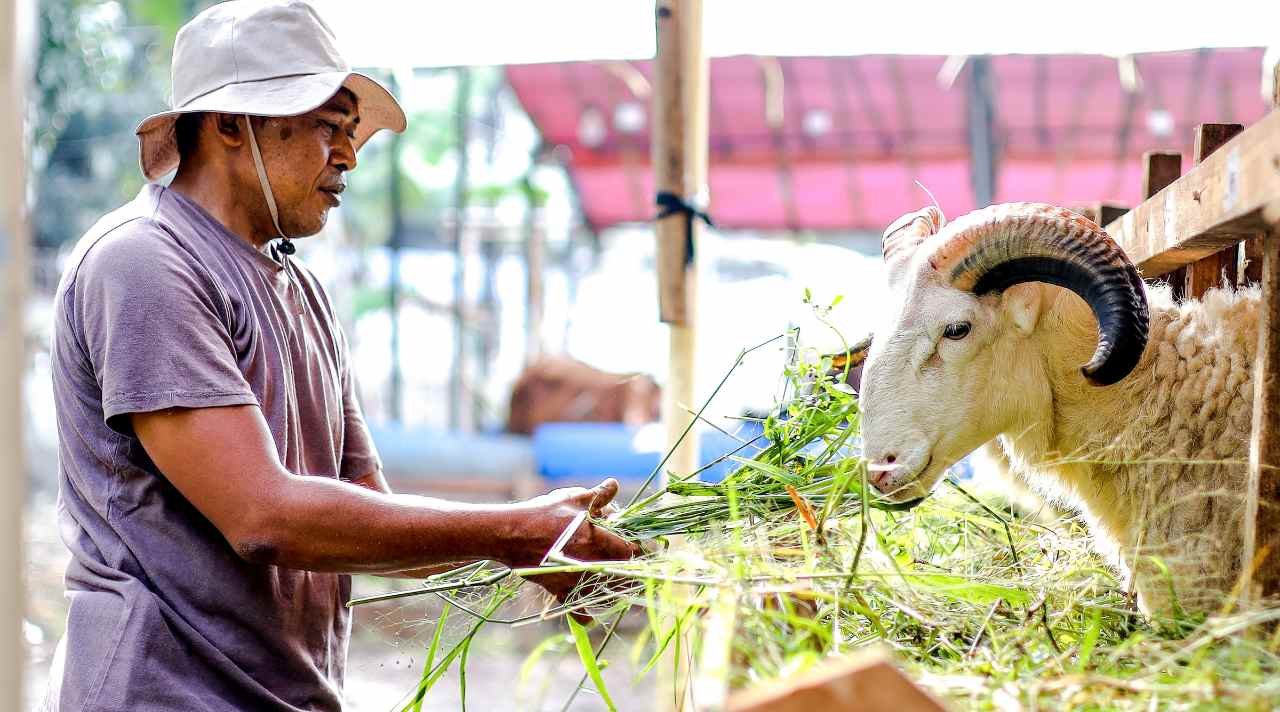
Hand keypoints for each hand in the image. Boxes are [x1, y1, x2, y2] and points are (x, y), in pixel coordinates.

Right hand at [506, 478, 641, 613]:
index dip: (640, 550)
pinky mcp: (560, 590)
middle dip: (634, 574)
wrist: (511, 534)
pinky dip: (585, 614)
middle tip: (636, 569)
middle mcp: (592, 564)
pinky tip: (591, 613)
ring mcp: (577, 580)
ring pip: (607, 596)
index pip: (632, 551)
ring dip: (617, 592)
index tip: (641, 548)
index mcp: (599, 540)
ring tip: (619, 586)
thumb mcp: (573, 498)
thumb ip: (598, 494)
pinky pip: (578, 610)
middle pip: (625, 578)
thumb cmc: (544, 513)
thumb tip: (614, 484)